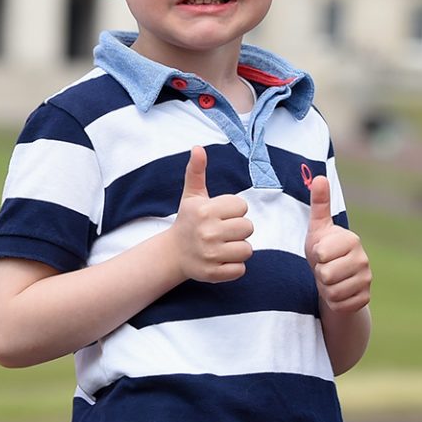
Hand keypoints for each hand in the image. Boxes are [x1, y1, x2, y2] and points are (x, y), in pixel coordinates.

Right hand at [171, 146, 252, 282]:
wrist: (172, 253)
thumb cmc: (188, 221)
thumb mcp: (191, 196)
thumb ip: (196, 171)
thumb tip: (197, 147)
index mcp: (205, 211)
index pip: (242, 207)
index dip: (234, 211)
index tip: (220, 215)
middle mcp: (208, 232)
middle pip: (248, 228)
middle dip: (238, 230)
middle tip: (222, 232)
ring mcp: (210, 255)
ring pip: (247, 250)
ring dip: (238, 248)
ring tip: (222, 246)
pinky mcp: (213, 274)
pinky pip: (241, 269)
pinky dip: (234, 266)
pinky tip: (221, 260)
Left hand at [305, 173, 370, 313]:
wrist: (333, 280)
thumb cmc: (323, 250)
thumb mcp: (318, 228)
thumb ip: (319, 204)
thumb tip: (320, 176)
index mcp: (352, 240)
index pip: (322, 254)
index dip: (316, 256)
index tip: (322, 253)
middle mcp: (363, 259)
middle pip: (326, 274)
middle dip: (319, 274)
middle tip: (325, 268)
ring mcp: (366, 280)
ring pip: (332, 291)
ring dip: (325, 288)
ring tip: (330, 280)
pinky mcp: (364, 299)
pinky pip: (339, 304)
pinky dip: (333, 301)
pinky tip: (337, 292)